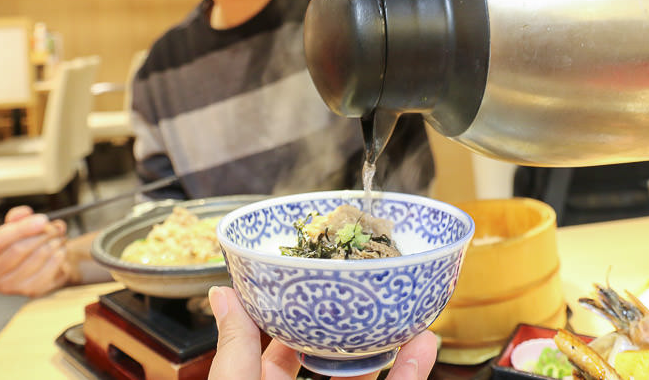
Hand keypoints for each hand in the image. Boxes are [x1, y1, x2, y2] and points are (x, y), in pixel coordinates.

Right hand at [0, 205, 70, 296]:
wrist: (38, 268)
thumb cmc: (23, 244)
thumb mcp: (15, 228)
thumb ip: (16, 217)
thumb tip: (24, 213)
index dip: (21, 228)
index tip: (42, 219)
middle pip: (18, 250)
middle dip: (41, 234)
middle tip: (55, 227)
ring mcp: (9, 288)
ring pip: (36, 258)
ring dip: (53, 243)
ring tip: (59, 236)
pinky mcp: (29, 292)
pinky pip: (48, 269)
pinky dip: (58, 255)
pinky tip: (60, 249)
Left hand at [207, 286, 437, 379]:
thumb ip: (235, 348)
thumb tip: (222, 294)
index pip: (274, 349)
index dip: (290, 314)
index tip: (306, 279)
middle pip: (328, 356)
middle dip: (347, 320)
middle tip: (362, 283)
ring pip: (368, 373)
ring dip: (390, 340)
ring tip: (402, 304)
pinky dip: (414, 372)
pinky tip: (425, 343)